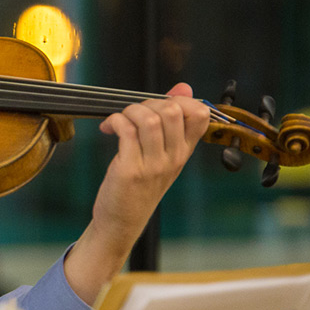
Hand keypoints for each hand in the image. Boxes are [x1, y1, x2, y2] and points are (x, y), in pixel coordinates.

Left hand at [66, 83, 209, 301]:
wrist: (121, 222)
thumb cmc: (138, 187)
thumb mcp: (160, 154)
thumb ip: (171, 122)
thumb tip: (183, 87)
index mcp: (183, 152)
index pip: (200, 114)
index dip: (180, 99)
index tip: (158, 104)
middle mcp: (173, 157)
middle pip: (172, 111)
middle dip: (147, 103)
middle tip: (132, 114)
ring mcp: (153, 164)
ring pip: (149, 119)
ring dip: (129, 111)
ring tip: (119, 121)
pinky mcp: (131, 169)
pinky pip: (126, 131)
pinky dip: (115, 121)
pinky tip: (109, 129)